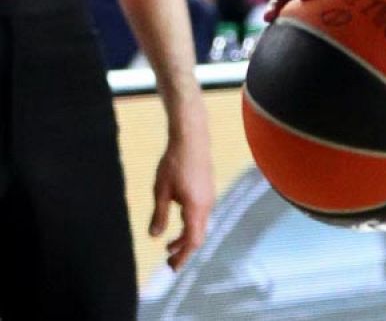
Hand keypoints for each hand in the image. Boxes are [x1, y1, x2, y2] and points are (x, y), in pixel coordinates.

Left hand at [150, 98, 212, 269]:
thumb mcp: (161, 191)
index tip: (172, 267)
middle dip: (184, 251)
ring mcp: (209, 197)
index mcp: (196, 207)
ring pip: (200, 225)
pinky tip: (178, 223)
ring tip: (168, 245)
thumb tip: (155, 237)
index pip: (192, 240)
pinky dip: (190, 225)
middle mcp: (207, 205)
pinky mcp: (207, 191)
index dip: (183, 256)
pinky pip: (201, 215)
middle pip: (198, 236)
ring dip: (185, 237)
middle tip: (169, 263)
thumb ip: (159, 215)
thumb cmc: (174, 163)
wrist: (192, 138)